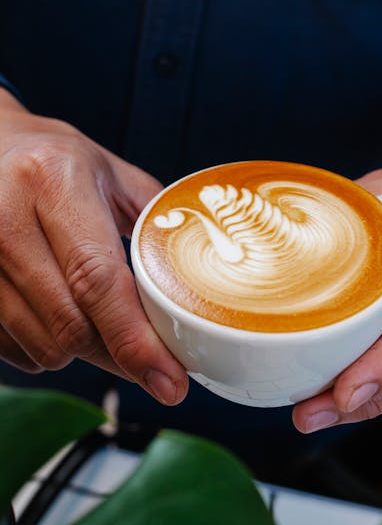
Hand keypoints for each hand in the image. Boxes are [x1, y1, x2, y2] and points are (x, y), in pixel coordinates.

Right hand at [0, 89, 187, 404]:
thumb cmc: (59, 163)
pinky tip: (60, 315)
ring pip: (42, 345)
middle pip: (70, 325)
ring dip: (83, 352)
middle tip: (150, 356)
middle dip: (119, 354)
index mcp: (55, 181)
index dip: (135, 339)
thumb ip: (156, 223)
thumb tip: (199, 286)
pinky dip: (46, 349)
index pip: (96, 278)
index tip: (170, 380)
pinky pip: (12, 350)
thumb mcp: (115, 175)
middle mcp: (6, 217)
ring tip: (101, 319)